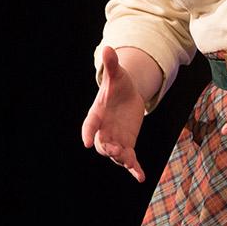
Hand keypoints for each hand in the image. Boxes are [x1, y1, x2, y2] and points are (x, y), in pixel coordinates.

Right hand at [81, 46, 146, 181]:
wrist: (127, 95)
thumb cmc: (118, 85)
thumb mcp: (117, 74)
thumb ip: (111, 65)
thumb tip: (108, 48)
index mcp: (97, 114)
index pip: (90, 124)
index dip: (88, 132)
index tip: (85, 141)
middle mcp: (104, 130)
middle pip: (102, 143)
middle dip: (107, 148)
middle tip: (113, 151)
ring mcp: (116, 139)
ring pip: (116, 153)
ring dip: (122, 158)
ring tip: (129, 162)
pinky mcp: (128, 145)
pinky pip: (130, 160)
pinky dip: (134, 169)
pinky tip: (141, 177)